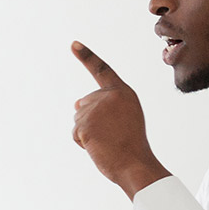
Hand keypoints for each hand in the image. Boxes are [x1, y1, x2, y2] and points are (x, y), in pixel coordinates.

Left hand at [69, 41, 170, 198]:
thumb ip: (103, 106)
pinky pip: (75, 133)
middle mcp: (110, 95)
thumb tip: (75, 102)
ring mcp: (97, 108)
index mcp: (123, 92)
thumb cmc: (131, 146)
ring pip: (78, 118)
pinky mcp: (85, 122)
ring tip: (107, 142)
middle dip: (91, 120)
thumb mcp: (123, 119)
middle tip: (111, 135)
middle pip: (85, 103)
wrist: (135, 165)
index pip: (102, 70)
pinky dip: (82, 143)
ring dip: (87, 133)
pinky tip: (98, 146)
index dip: (87, 56)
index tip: (73, 44)